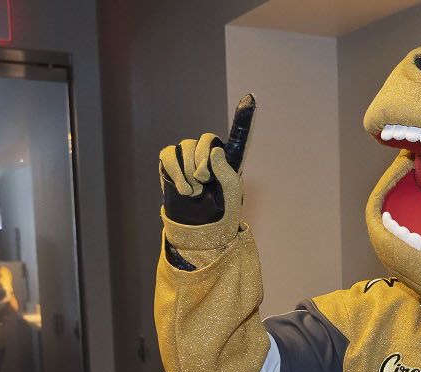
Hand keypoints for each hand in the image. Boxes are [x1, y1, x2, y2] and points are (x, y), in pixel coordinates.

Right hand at [158, 94, 255, 229]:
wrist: (198, 225)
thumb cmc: (219, 209)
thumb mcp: (229, 193)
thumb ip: (226, 171)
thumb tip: (214, 151)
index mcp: (230, 158)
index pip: (239, 134)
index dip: (244, 116)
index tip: (251, 98)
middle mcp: (209, 151)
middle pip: (206, 139)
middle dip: (204, 163)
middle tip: (206, 183)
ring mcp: (189, 154)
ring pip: (186, 148)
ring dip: (190, 174)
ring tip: (196, 191)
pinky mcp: (171, 160)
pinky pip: (168, 155)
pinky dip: (175, 173)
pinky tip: (184, 189)